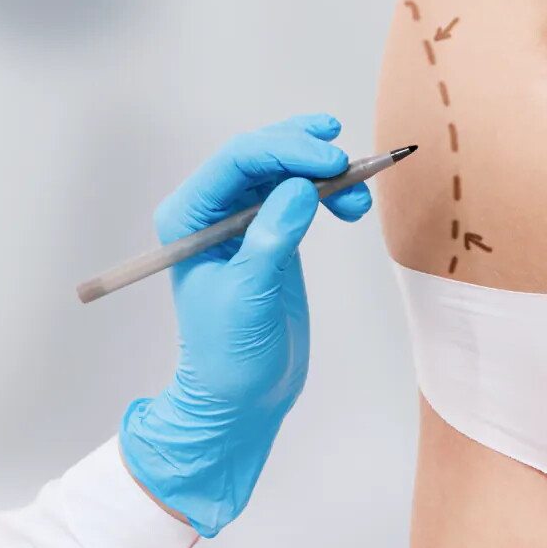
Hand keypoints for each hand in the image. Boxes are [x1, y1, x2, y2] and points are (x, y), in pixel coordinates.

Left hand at [119, 114, 371, 536]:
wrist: (239, 397)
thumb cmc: (226, 355)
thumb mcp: (247, 298)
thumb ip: (270, 241)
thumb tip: (299, 188)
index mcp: (189, 217)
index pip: (236, 161)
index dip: (285, 150)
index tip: (330, 162)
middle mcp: (211, 209)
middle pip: (262, 155)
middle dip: (306, 153)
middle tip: (349, 167)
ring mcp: (244, 220)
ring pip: (285, 169)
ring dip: (325, 171)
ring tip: (357, 194)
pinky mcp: (273, 234)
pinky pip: (302, 194)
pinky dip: (330, 192)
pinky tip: (352, 205)